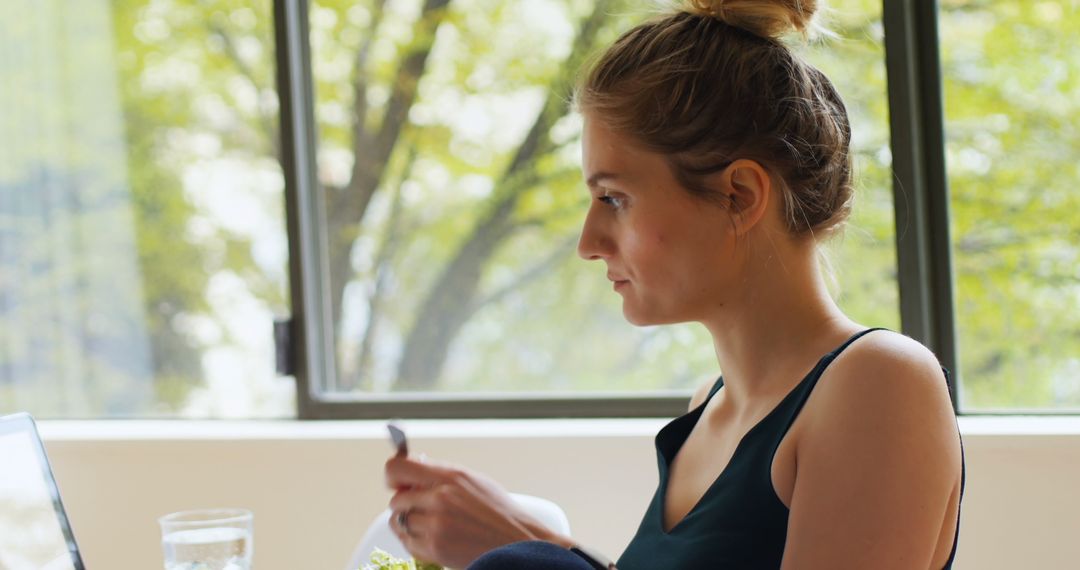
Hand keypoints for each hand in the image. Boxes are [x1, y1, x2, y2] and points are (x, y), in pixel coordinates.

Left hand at [385, 454, 567, 568]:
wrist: (518, 543)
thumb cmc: (499, 512)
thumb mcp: (474, 480)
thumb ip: (441, 473)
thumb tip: (414, 466)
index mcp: (450, 476)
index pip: (397, 468)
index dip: (393, 476)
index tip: (397, 482)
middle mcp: (440, 498)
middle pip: (396, 499)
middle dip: (405, 504)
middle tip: (422, 508)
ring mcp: (437, 525)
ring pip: (398, 521)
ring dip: (409, 523)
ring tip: (430, 524)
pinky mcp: (435, 548)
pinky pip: (406, 542)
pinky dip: (414, 541)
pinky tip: (433, 537)